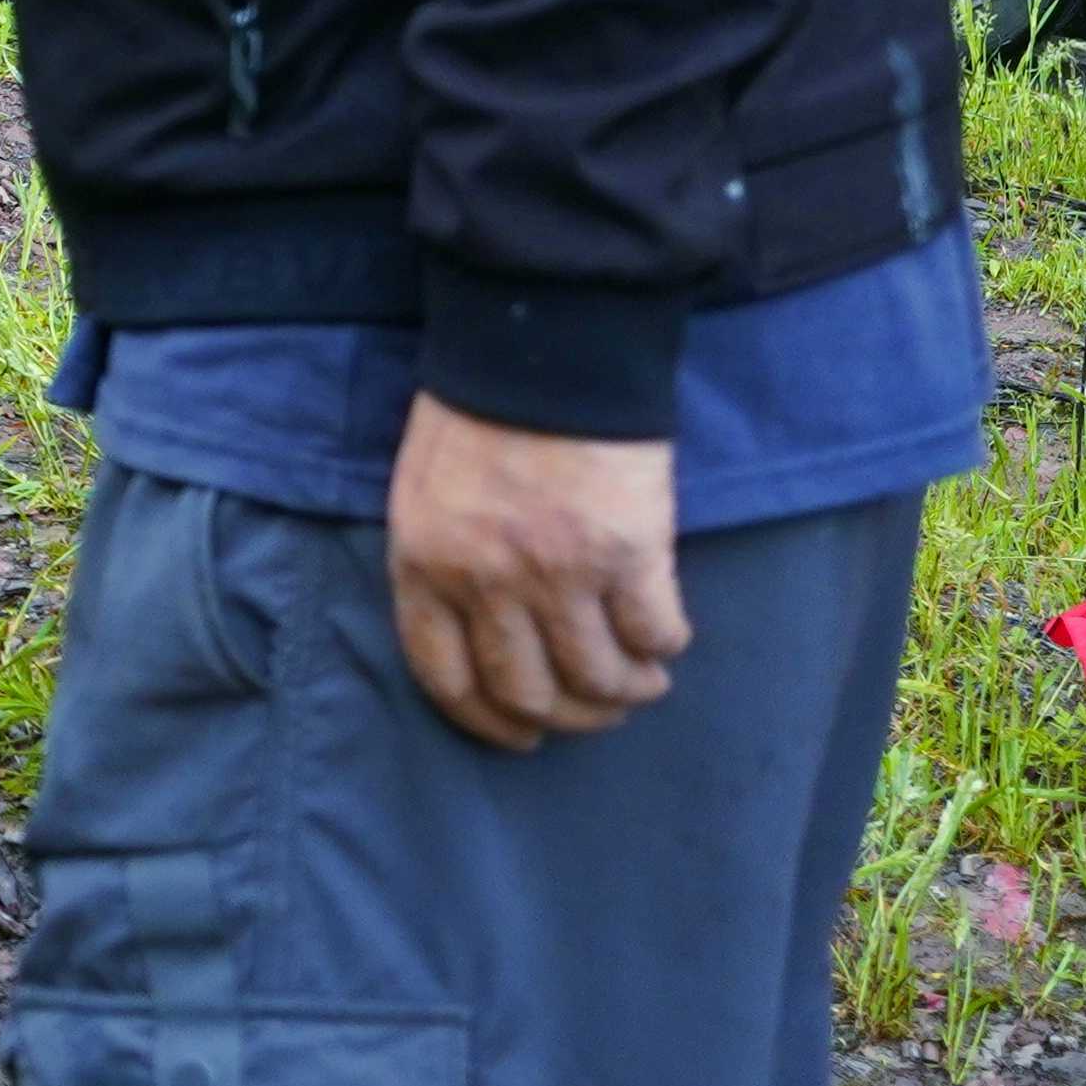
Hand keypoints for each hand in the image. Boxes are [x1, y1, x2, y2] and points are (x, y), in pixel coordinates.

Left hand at [385, 397, 685, 751]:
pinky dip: (664, 647)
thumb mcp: (422, 494)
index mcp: (424, 565)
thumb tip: (479, 641)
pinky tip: (663, 636)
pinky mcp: (628, 553)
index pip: (448, 679)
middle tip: (593, 706)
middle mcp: (487, 582)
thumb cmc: (476, 417)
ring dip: (626, 691)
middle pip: (530, 695)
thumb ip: (440, 567)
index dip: (489, 722)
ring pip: (599, 680)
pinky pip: (655, 635)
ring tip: (640, 676)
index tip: (521, 735)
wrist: (540, 350)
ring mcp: (559, 572)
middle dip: (567, 717)